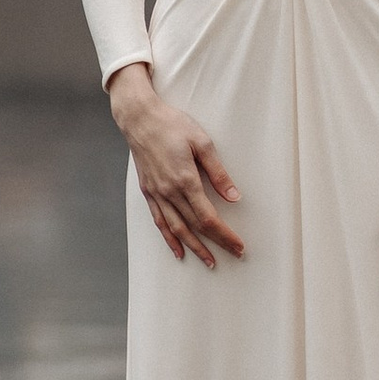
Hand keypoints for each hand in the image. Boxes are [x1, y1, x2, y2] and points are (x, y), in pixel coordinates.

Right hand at [107, 61, 244, 269]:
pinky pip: (159, 221)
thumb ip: (218, 173)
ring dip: (194, 247)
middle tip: (233, 255)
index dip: (225, 235)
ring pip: (176, 229)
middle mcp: (169, 192)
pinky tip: (178, 250)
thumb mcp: (202, 142)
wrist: (139, 118)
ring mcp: (156, 194)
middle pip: (195, 227)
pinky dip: (169, 238)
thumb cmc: (172, 125)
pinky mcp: (148, 191)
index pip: (209, 218)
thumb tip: (234, 197)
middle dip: (216, 244)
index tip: (239, 245)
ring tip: (209, 261)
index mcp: (185, 180)